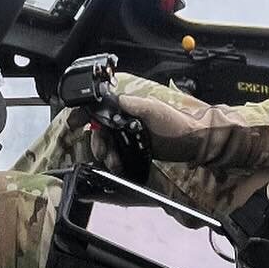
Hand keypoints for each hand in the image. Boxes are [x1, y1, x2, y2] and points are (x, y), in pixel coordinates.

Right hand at [68, 91, 224, 161]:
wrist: (195, 143)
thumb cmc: (175, 123)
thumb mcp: (151, 109)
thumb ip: (130, 105)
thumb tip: (111, 100)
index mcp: (128, 107)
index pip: (101, 108)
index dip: (85, 114)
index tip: (73, 123)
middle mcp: (126, 120)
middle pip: (101, 130)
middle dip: (98, 143)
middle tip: (104, 154)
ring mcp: (131, 136)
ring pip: (108, 144)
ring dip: (106, 154)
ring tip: (114, 164)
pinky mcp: (136, 150)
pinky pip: (118, 155)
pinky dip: (114, 161)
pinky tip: (116, 167)